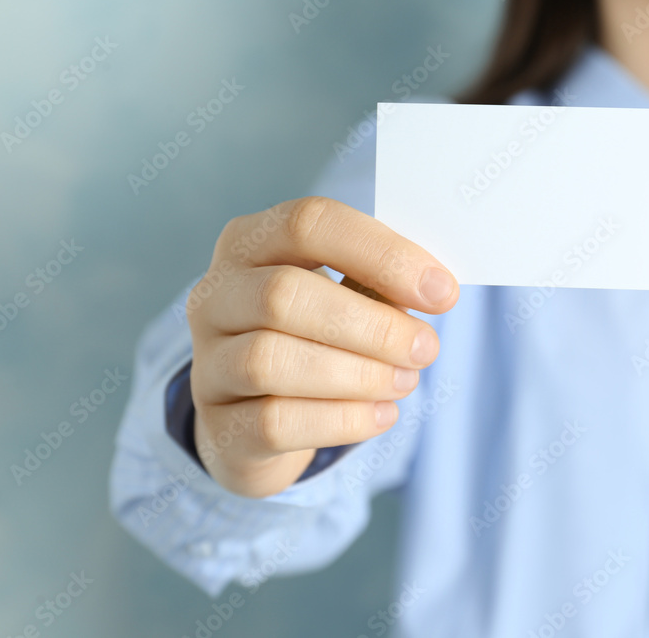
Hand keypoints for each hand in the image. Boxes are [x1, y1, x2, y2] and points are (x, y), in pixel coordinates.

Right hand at [186, 197, 457, 497]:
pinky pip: (275, 422)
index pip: (309, 223)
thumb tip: (433, 287)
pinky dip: (342, 419)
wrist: (257, 421)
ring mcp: (207, 363)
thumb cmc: (313, 340)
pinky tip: (382, 414)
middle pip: (283, 295)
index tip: (441, 291)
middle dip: (371, 325)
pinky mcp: (219, 426)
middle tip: (425, 348)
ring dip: (357, 374)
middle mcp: (215, 296)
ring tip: (405, 381)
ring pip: (270, 361)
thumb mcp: (343, 298)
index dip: (381, 254)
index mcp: (250, 242)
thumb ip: (377, 285)